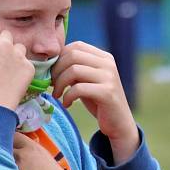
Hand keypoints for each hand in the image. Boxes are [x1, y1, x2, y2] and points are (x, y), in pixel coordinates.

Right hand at [0, 21, 33, 110]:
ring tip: (8, 72)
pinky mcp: (29, 66)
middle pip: (8, 35)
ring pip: (20, 47)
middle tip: (1, 61)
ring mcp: (18, 54)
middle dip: (5, 44)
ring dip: (16, 55)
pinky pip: (27, 63)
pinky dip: (23, 70)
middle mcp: (3, 44)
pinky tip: (14, 81)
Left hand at [51, 42, 138, 162]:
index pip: (76, 46)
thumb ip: (74, 69)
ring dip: (59, 84)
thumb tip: (50, 63)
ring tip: (57, 95)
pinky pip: (79, 88)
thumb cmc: (98, 101)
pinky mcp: (107, 93)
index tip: (53, 73)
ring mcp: (109, 77)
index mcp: (104, 57)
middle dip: (56, 70)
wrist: (118, 123)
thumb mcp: (86, 80)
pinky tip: (67, 104)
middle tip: (52, 85)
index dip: (59, 58)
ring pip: (74, 70)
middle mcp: (108, 63)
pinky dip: (67, 96)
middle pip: (72, 56)